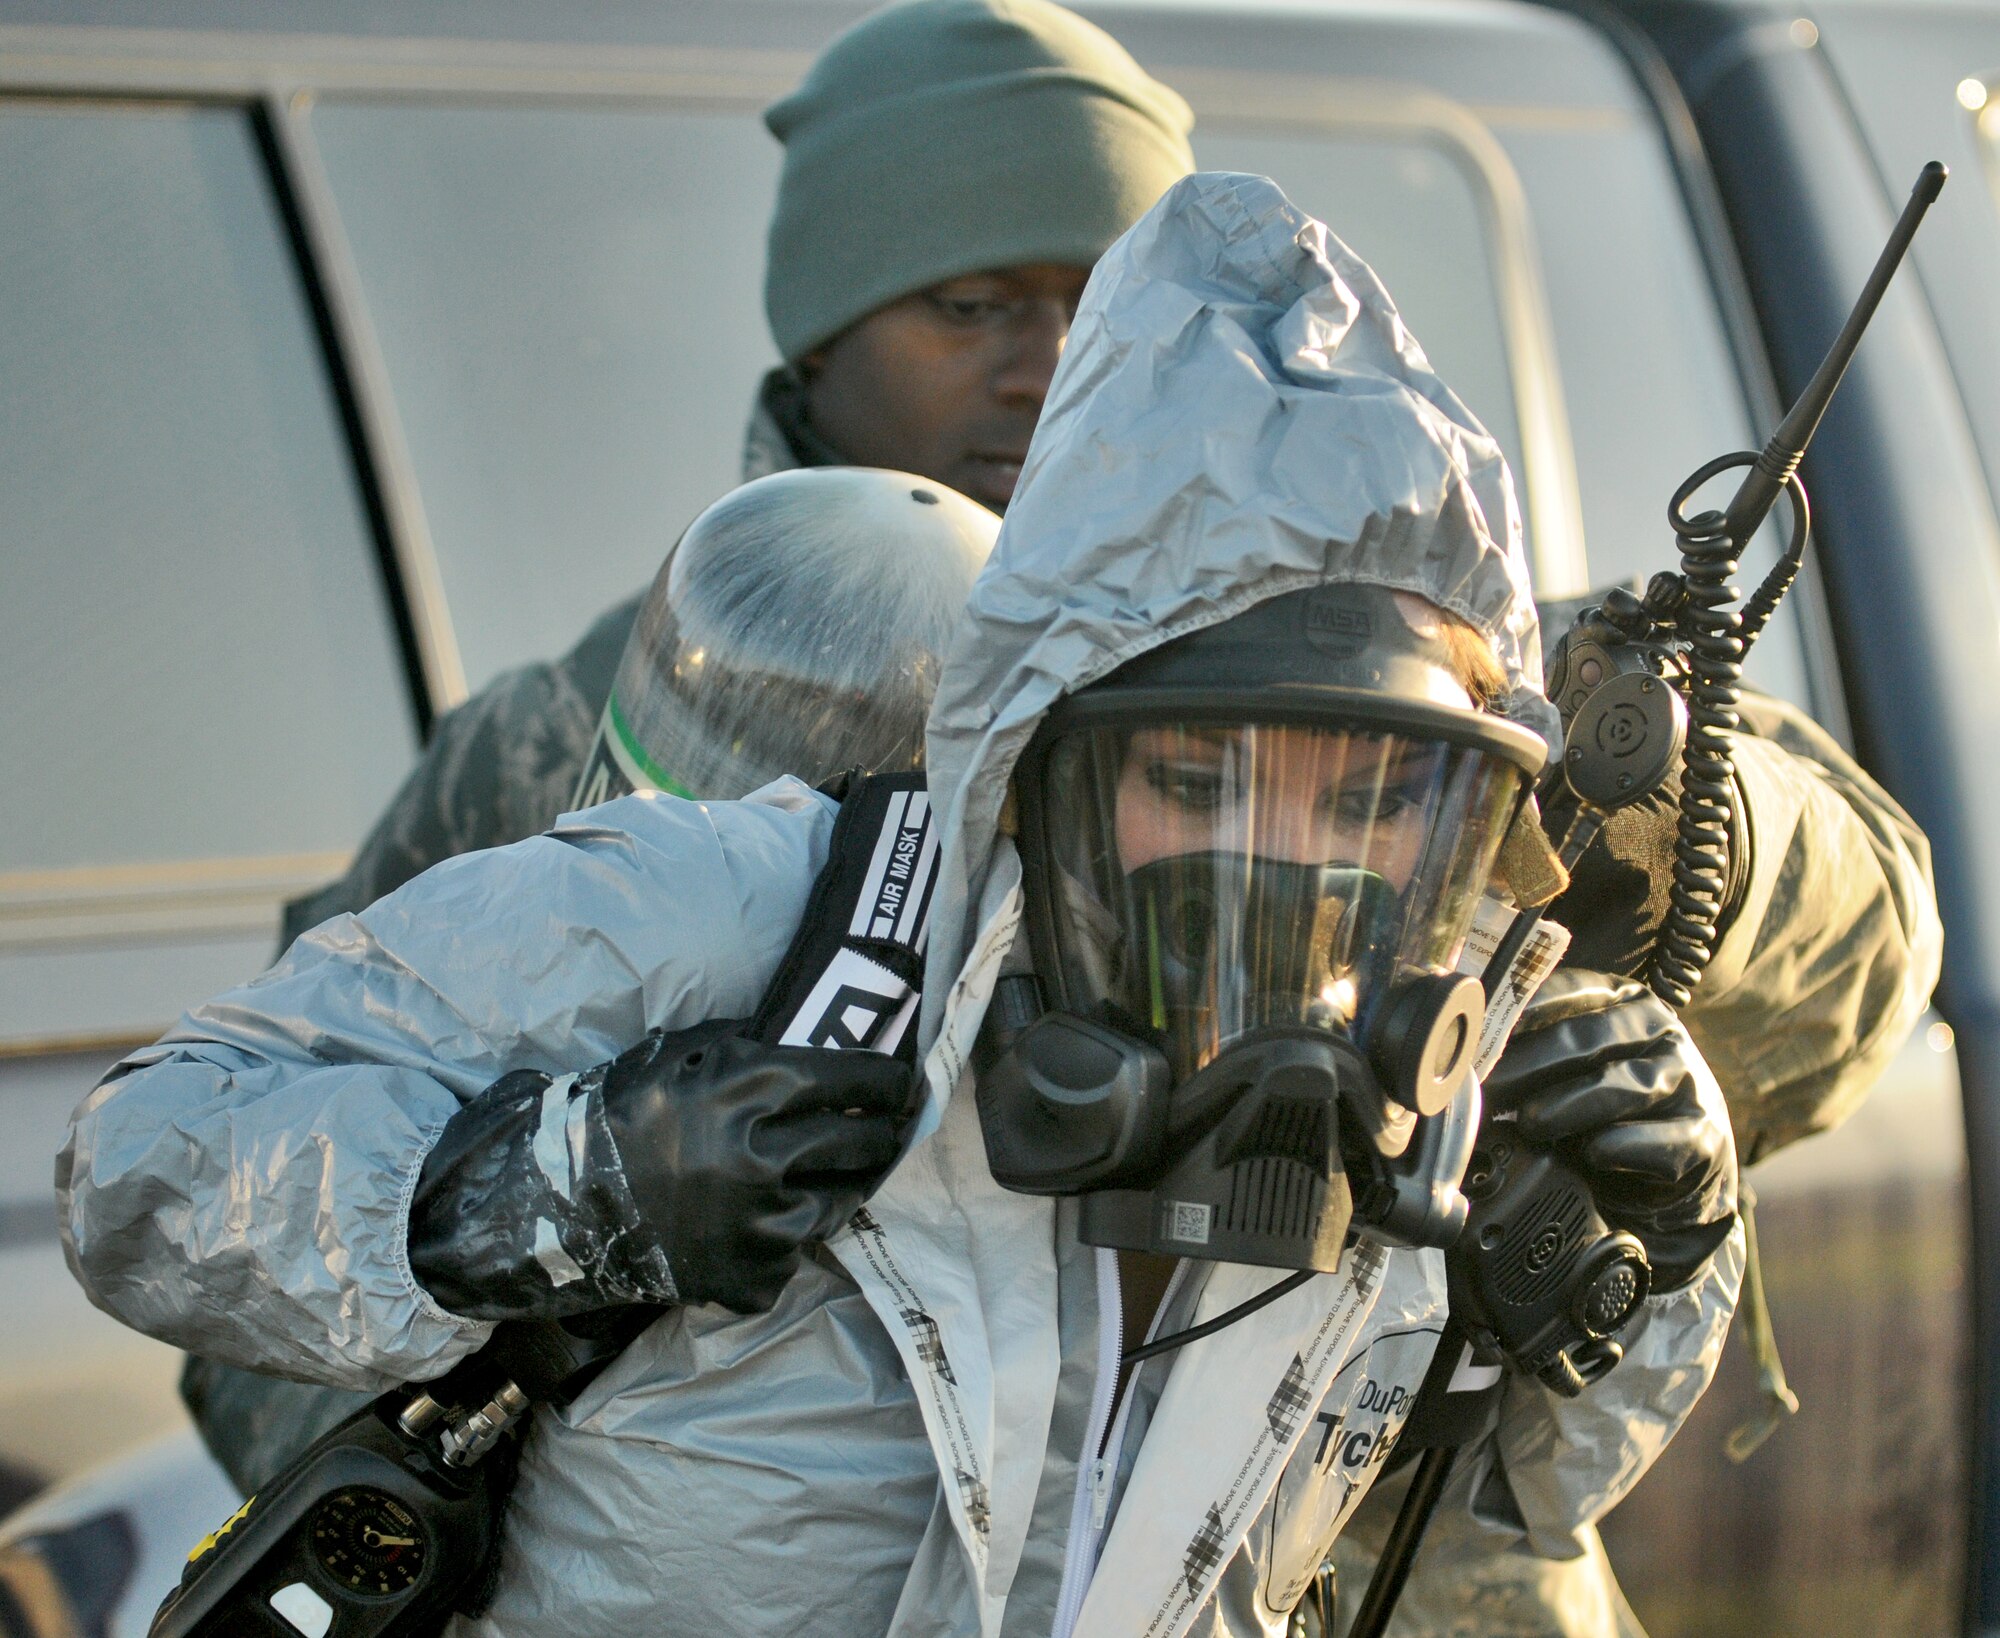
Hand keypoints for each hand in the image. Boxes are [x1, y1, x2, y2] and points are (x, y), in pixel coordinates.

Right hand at [600, 1022, 916, 1311]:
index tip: (900, 1082)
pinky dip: (793, 1230)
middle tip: (886, 1125)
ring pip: (844, 1198)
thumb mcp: (681, 1054)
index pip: (851, 1079)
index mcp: (749, 1090)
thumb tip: (815, 1033)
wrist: (566, 1205)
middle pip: (861, 1140)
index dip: (886, 1080)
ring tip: (842, 1169)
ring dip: (846, 1182)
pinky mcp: (755, 1274)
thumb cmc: (624, 1117)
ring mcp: (761, 1224)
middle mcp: (764, 1156)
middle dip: (882, 1130)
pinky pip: (800, 1246)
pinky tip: (774, 1215)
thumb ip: (748, 1042)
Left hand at [1482, 970, 1736, 1289]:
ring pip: (1624, 1084)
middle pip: (1586, 1039)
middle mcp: (1657, 1030)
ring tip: (1531, 1123)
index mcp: (1620, 1000)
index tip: (1472, 1036)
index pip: (1565, 990)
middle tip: (1485, 1090)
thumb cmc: (1605, 1108)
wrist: (1675, 1173)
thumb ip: (1527, 1049)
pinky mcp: (1703, 1133)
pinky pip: (1663, 1138)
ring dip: (1572, 1104)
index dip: (1515, 1012)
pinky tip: (1593, 1153)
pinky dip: (1624, 1147)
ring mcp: (1686, 1079)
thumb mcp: (1568, 1069)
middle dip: (1528, 1065)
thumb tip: (1460, 1051)